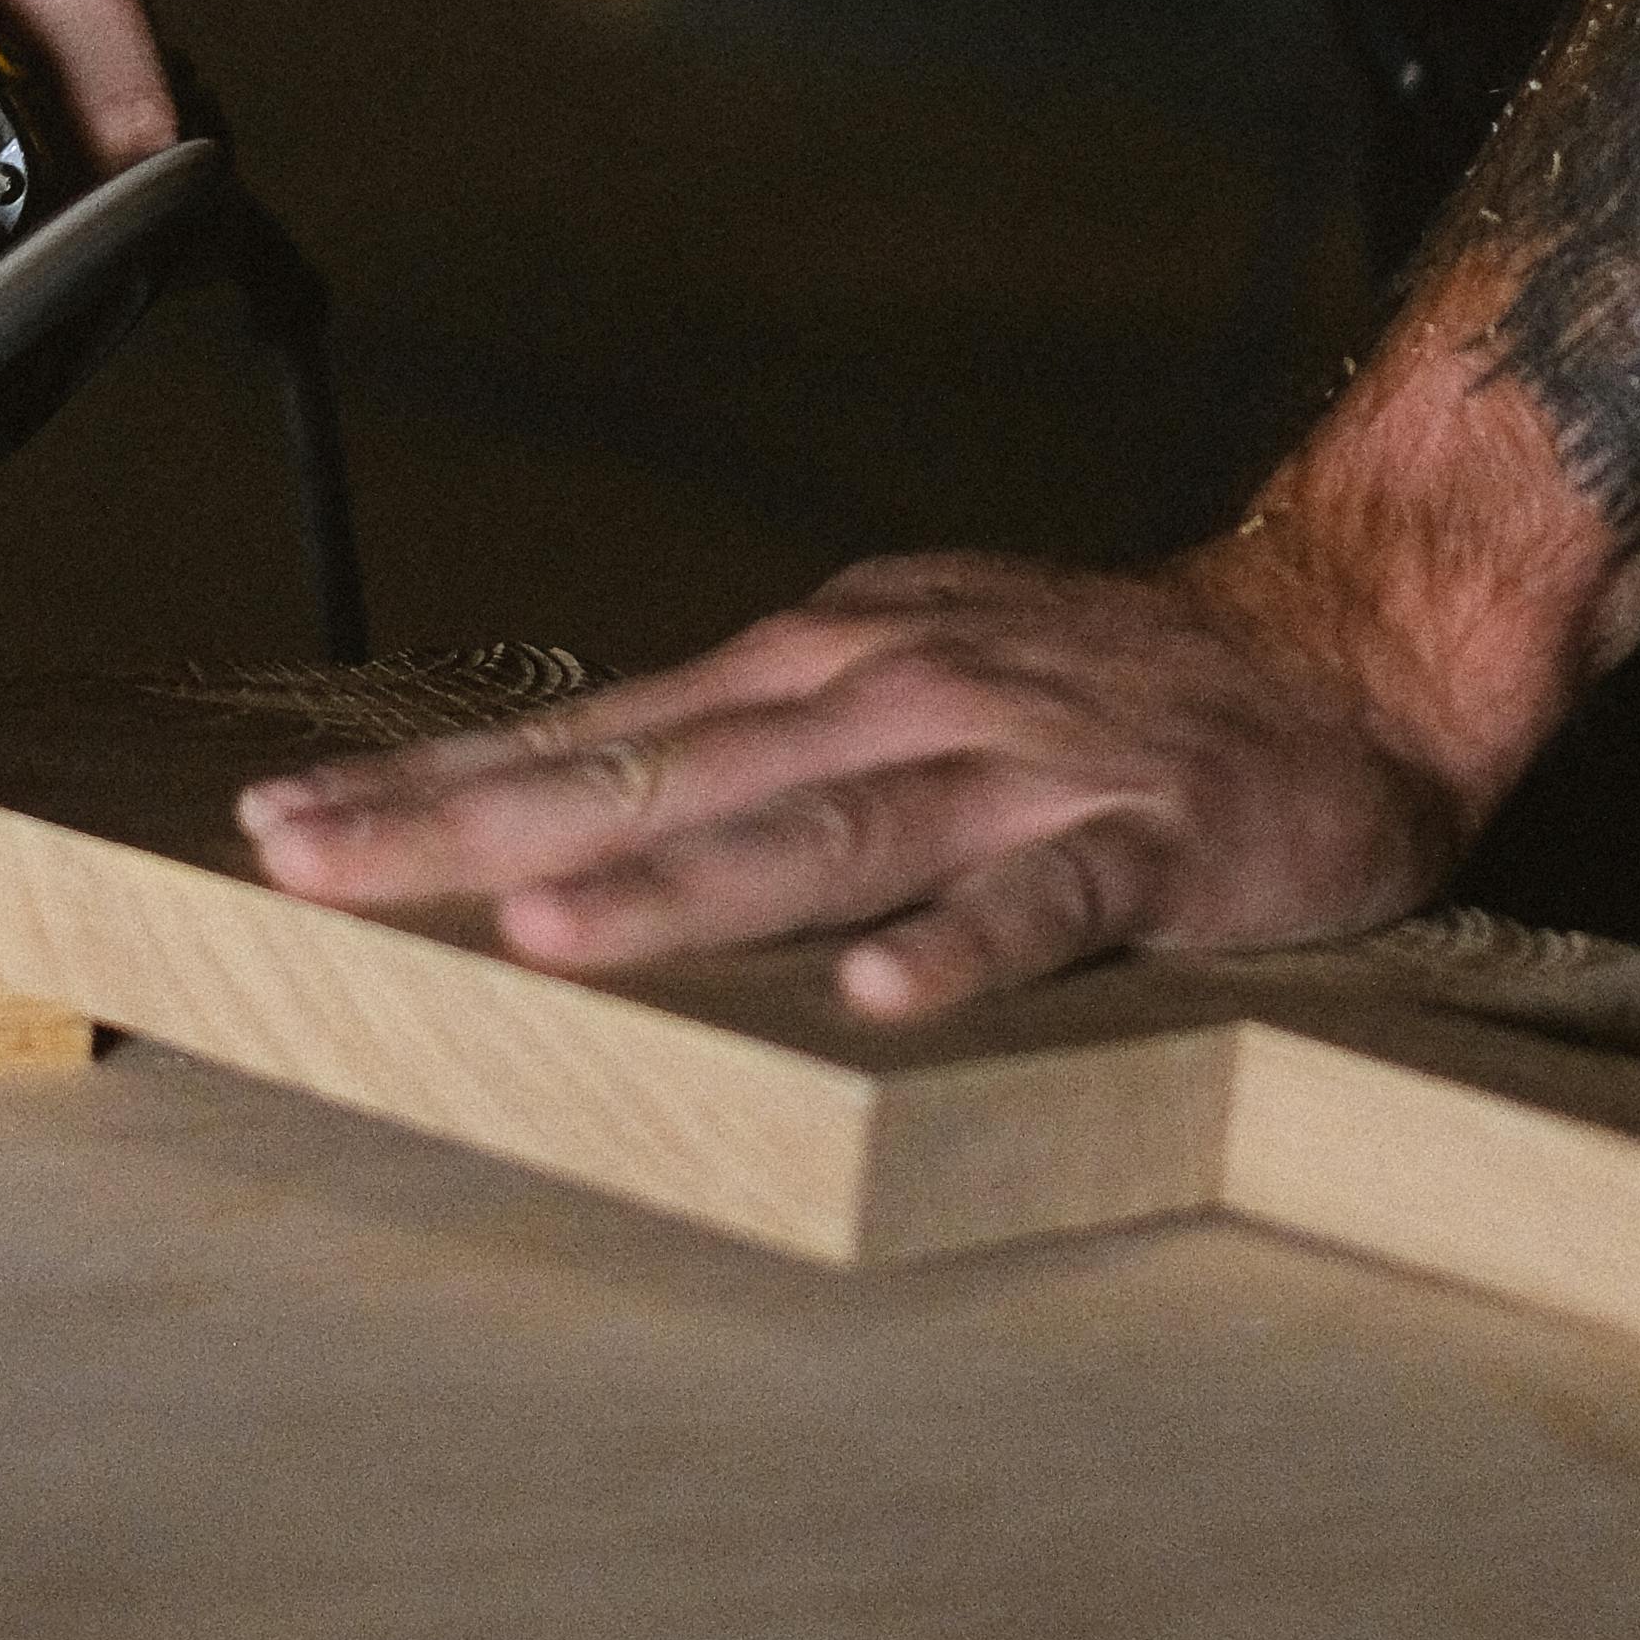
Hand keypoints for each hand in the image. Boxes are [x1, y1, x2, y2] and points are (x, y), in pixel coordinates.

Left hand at [234, 543, 1492, 1020]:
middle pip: (658, 770)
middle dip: (477, 823)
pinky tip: (880, 997)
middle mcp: (895, 695)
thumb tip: (578, 805)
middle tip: (317, 869)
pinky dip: (960, 943)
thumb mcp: (912, 679)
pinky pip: (1041, 901)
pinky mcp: (1144, 838)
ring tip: (548, 933)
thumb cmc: (1112, 689)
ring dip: (684, 883)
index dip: (439, 777)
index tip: (281, 821)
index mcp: (823, 667)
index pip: (595, 729)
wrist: (1358, 642)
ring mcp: (1019, 761)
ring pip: (824, 830)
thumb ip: (765, 747)